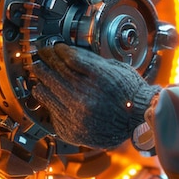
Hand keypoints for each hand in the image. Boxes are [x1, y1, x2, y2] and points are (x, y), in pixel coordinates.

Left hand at [29, 43, 159, 149]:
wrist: (139, 120)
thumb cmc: (131, 92)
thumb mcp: (116, 68)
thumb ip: (92, 61)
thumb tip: (68, 52)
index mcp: (100, 78)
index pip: (70, 58)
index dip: (58, 51)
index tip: (53, 47)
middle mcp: (87, 97)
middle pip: (55, 73)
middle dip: (46, 61)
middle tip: (41, 55)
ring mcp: (77, 115)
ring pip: (48, 93)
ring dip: (41, 80)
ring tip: (39, 73)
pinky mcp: (72, 130)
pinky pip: (52, 111)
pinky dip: (47, 100)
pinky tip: (45, 92)